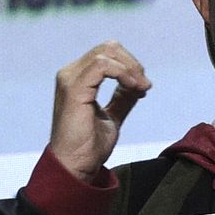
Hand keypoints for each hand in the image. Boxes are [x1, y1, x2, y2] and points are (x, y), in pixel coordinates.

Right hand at [50, 40, 149, 181]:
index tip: (144, 87)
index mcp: (77, 79)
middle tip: (145, 86)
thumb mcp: (112, 116)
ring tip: (141, 88)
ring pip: (106, 53)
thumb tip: (139, 84)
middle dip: (132, 64)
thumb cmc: (89, 146)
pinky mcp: (74, 89)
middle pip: (108, 48)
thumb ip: (123, 98)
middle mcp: (70, 74)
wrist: (76, 166)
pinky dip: (123, 73)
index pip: (107, 54)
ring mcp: (70, 80)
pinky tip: (134, 87)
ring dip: (131, 68)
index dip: (130, 65)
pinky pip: (102, 66)